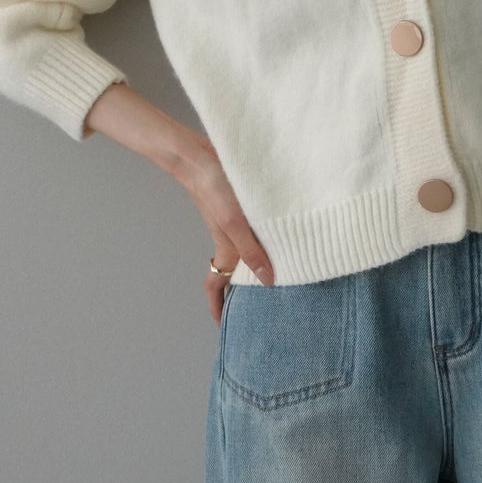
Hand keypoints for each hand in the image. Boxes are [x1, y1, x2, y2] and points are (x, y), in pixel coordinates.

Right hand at [168, 137, 274, 323]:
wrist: (199, 155)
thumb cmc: (214, 190)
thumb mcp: (235, 224)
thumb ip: (252, 252)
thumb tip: (268, 281)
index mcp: (224, 250)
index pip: (215, 286)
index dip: (217, 308)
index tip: (225, 327)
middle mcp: (228, 240)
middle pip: (233, 273)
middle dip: (243, 291)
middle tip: (263, 303)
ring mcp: (233, 224)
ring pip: (244, 252)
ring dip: (256, 264)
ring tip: (279, 273)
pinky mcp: (239, 207)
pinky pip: (252, 232)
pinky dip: (263, 240)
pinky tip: (282, 234)